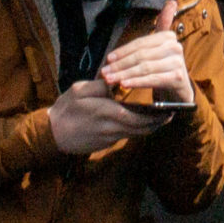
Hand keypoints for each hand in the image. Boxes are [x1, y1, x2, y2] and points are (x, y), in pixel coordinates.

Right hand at [50, 79, 166, 154]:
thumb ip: (101, 85)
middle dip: (158, 123)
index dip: (156, 115)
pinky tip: (142, 122)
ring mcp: (109, 138)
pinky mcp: (106, 143)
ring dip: (149, 127)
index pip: (138, 116)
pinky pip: (127, 136)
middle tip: (170, 114)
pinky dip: (137, 130)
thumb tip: (116, 79)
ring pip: (136, 134)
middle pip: (142, 128)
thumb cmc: (66, 109)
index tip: (168, 109)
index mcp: (107, 112)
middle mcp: (112, 128)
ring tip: (161, 118)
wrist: (52, 134)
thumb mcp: (81, 89)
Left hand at [99, 6, 193, 103]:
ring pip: (145, 68)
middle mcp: (175, 47)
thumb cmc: (164, 68)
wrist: (180, 90)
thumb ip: (163, 24)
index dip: (123, 51)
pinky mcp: (178, 77)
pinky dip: (137, 82)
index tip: (108, 59)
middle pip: (141, 55)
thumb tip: (171, 2)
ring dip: (125, 74)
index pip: (140, 43)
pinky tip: (124, 85)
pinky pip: (153, 79)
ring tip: (110, 79)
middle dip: (120, 64)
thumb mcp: (161, 46)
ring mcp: (177, 62)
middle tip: (104, 72)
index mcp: (168, 36)